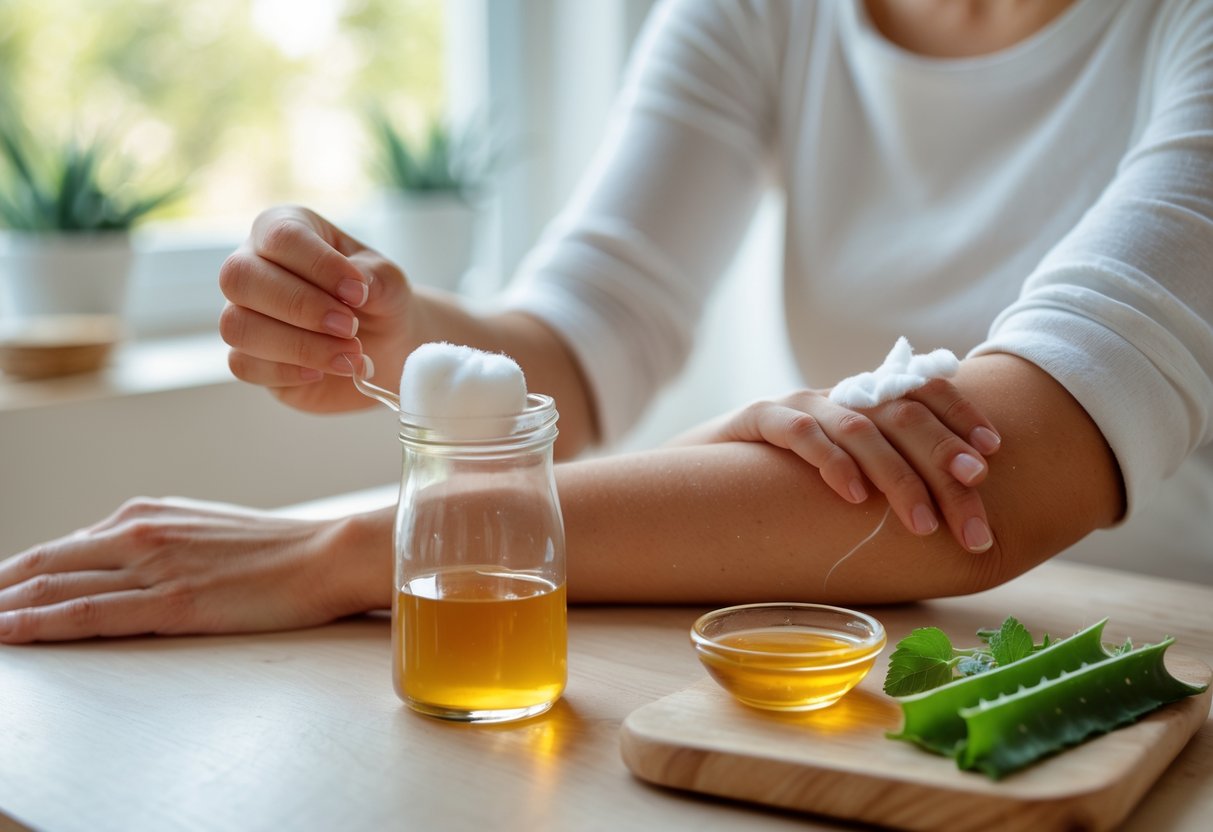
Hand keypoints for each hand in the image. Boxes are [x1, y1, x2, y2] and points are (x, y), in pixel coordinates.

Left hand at [0, 498, 390, 642]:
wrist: (327, 554)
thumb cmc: (278, 549)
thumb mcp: (206, 532)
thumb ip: (160, 542)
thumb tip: (122, 561)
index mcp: (148, 513)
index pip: (62, 548)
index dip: (15, 575)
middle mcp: (140, 531)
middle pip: (42, 564)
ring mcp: (153, 565)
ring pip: (53, 588)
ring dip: (3, 608)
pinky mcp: (171, 602)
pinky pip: (86, 614)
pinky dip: (36, 625)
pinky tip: (6, 633)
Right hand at [219, 205, 420, 413]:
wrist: (386, 347)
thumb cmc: (379, 301)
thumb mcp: (389, 282)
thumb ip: (375, 277)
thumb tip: (355, 286)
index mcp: (284, 230)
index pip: (281, 236)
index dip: (319, 266)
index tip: (359, 293)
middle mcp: (252, 266)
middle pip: (238, 277)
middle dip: (300, 306)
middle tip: (350, 327)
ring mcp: (243, 312)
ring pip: (236, 325)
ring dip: (298, 345)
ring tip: (350, 354)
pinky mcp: (247, 357)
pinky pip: (244, 365)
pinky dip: (288, 372)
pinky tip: (324, 371)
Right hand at [669, 379, 1001, 552]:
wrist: (696, 474)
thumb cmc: (780, 482)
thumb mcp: (843, 472)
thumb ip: (886, 473)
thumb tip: (957, 504)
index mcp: (864, 401)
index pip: (923, 389)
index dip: (961, 415)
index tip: (994, 454)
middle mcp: (837, 395)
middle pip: (904, 414)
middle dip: (945, 463)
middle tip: (971, 514)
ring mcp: (798, 404)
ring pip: (861, 428)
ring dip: (898, 477)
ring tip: (922, 523)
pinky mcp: (756, 419)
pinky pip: (800, 433)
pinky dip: (832, 461)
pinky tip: (853, 495)